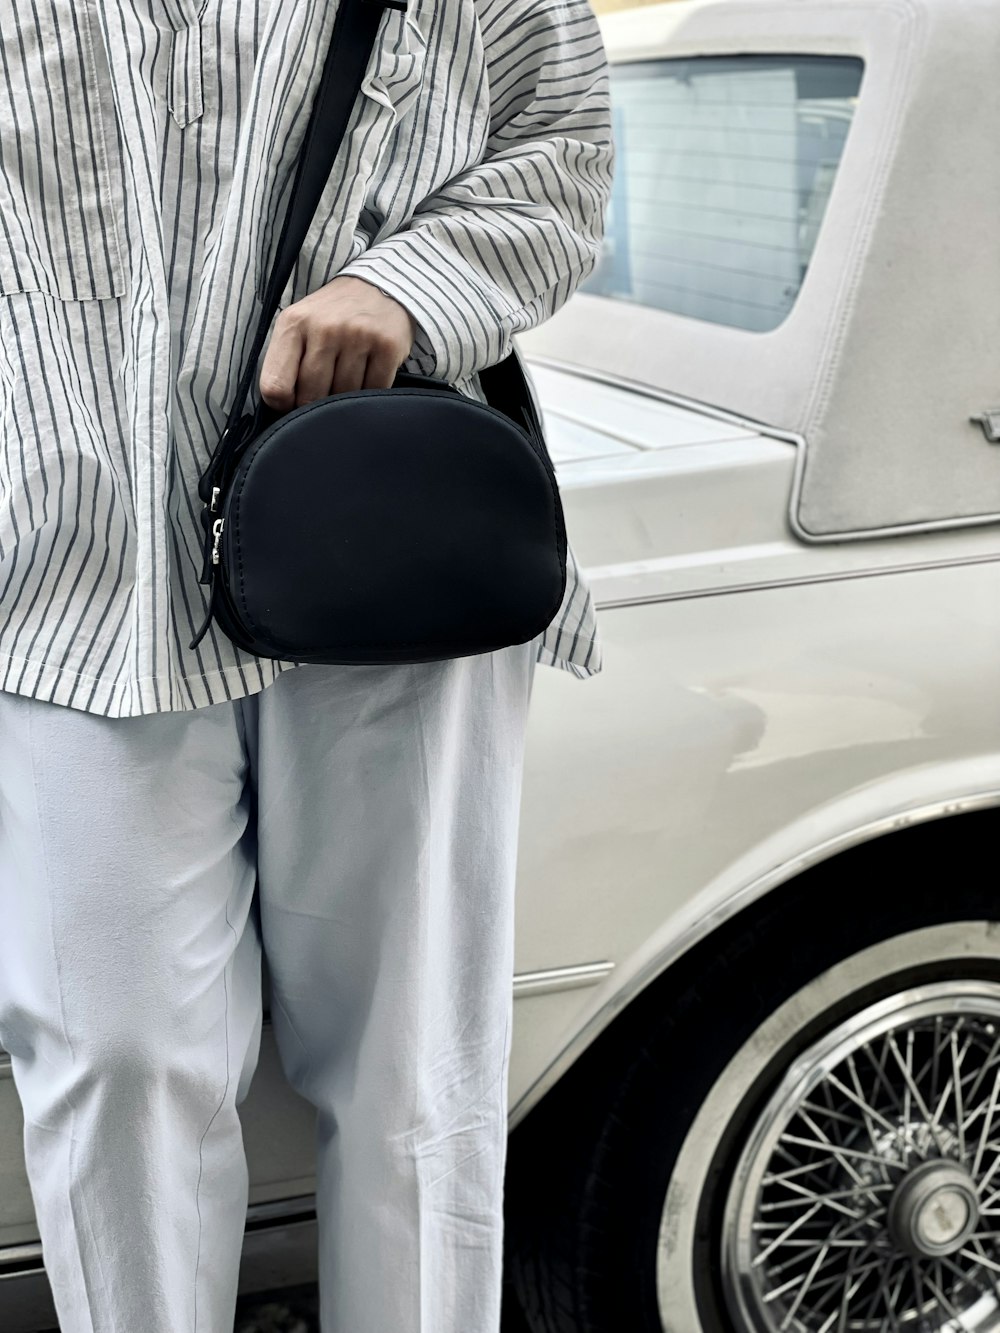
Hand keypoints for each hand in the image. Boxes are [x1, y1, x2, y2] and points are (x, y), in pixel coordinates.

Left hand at [258, 274, 417, 410]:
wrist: (378, 286)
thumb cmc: (332, 315)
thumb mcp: (298, 325)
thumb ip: (285, 362)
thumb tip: (283, 409)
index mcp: (293, 324)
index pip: (275, 387)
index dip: (283, 405)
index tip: (294, 399)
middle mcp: (324, 329)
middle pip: (311, 397)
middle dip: (317, 403)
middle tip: (326, 387)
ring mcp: (358, 337)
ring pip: (343, 397)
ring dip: (345, 396)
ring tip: (349, 374)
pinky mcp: (387, 346)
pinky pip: (373, 390)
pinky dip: (370, 390)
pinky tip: (369, 372)